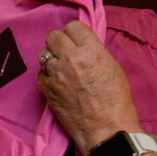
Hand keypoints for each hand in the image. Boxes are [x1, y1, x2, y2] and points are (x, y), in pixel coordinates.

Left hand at [36, 21, 141, 149]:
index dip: (73, 33)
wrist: (105, 128)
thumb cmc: (116, 100)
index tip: (75, 41)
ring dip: (50, 58)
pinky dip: (47, 76)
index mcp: (91, 50)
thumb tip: (81, 45)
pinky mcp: (47, 89)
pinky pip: (40, 74)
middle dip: (58, 42)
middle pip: (53, 36)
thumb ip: (94, 52)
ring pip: (43, 54)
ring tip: (60, 68)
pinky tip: (57, 83)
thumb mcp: (112, 67)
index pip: (73, 26)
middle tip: (64, 52)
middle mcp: (71, 58)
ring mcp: (56, 74)